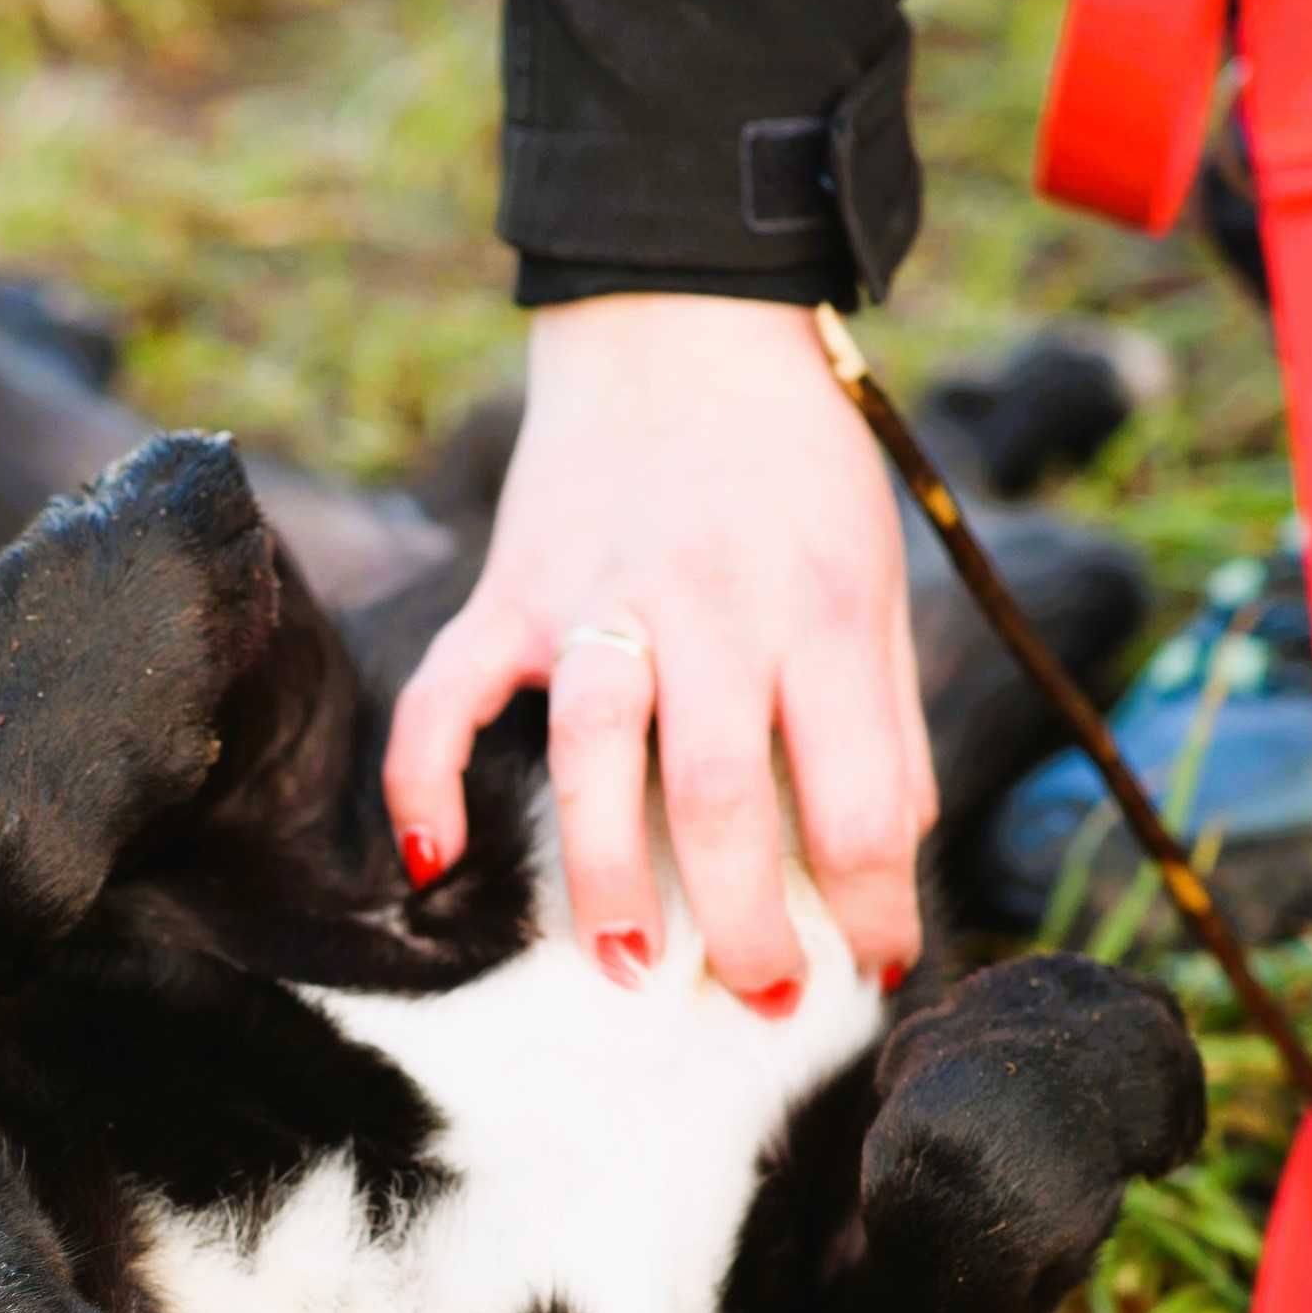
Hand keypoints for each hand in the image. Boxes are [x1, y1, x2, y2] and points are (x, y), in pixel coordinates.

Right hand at [381, 293, 935, 1006]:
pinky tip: (433, 861)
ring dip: (604, 876)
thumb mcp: (872, 569)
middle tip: (757, 999)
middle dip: (745, 925)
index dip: (876, 900)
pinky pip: (448, 694)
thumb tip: (886, 847)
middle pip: (724, 799)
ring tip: (622, 967)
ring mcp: (596, 597)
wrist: (682, 314)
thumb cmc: (793, 458)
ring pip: (593, 757)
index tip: (876, 966)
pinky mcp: (510, 590)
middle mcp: (709, 608)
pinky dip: (425, 780)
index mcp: (819, 609)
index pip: (862, 793)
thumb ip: (878, 705)